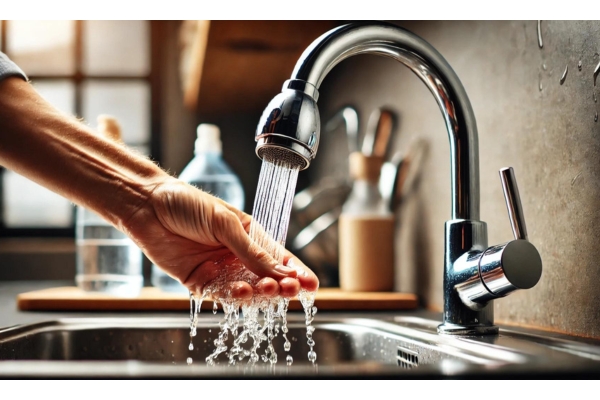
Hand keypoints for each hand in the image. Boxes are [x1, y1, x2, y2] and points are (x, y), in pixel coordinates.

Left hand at [122, 178, 318, 299]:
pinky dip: (233, 297)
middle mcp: (238, 256)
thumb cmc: (188, 204)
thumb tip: (281, 273)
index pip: (280, 259)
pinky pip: (220, 296)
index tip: (312, 285)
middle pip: (267, 279)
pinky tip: (240, 291)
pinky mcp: (200, 282)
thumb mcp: (226, 224)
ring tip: (264, 289)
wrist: (147, 206)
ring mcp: (220, 270)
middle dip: (281, 286)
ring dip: (258, 293)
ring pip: (247, 291)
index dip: (297, 273)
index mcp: (251, 236)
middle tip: (289, 289)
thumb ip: (252, 251)